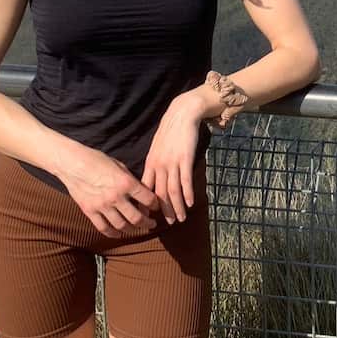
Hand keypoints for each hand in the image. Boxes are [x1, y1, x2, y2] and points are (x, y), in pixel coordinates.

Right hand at [59, 147, 158, 236]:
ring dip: (132, 230)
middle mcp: (116, 197)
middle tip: (152, 224)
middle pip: (137, 218)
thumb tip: (141, 192)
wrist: (72, 162)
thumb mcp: (119, 166)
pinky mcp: (89, 211)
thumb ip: (131, 180)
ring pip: (122, 226)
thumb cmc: (97, 160)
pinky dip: (113, 233)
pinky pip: (103, 228)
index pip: (148, 199)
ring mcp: (102, 206)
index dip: (155, 205)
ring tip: (137, 229)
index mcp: (126, 183)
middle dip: (147, 223)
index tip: (156, 207)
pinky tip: (119, 234)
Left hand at [142, 94, 203, 222]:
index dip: (148, 204)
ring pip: (172, 191)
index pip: (146, 189)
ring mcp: (172, 163)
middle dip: (165, 210)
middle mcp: (159, 165)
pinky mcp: (185, 159)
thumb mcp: (157, 148)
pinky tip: (190, 204)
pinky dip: (187, 194)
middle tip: (169, 223)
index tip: (151, 216)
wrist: (182, 114)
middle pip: (160, 194)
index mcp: (150, 163)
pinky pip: (185, 181)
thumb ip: (156, 164)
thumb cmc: (170, 130)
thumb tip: (155, 178)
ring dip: (177, 207)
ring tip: (181, 219)